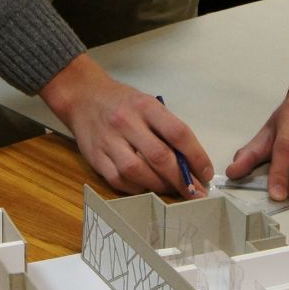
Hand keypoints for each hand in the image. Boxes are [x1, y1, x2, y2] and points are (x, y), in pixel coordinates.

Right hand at [41, 54, 213, 197]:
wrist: (83, 96)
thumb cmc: (122, 102)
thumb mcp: (147, 104)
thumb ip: (166, 129)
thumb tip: (190, 162)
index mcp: (145, 106)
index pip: (178, 133)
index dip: (196, 156)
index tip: (205, 173)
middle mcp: (126, 122)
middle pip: (160, 157)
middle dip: (181, 179)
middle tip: (195, 192)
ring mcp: (108, 141)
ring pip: (138, 172)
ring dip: (160, 186)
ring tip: (171, 189)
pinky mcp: (95, 157)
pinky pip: (119, 180)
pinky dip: (137, 188)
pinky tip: (147, 187)